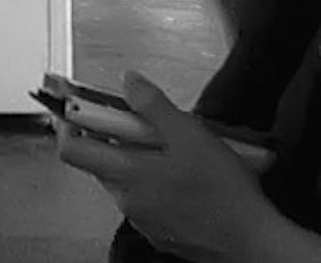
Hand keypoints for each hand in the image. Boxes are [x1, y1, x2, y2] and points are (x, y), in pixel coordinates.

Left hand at [54, 72, 288, 262]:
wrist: (249, 239)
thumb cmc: (222, 190)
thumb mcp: (189, 134)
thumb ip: (154, 106)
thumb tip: (129, 82)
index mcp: (128, 174)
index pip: (73, 151)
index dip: (71, 126)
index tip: (78, 109)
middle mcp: (128, 201)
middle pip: (102, 164)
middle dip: (115, 140)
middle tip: (144, 124)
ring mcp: (143, 220)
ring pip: (127, 182)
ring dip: (140, 163)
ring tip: (175, 149)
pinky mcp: (160, 232)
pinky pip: (147, 201)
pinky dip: (157, 185)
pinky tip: (186, 177)